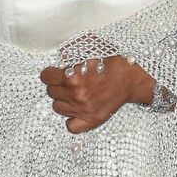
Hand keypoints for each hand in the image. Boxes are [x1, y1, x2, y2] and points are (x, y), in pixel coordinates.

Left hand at [40, 57, 154, 133]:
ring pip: (57, 108)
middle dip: (58, 86)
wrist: (130, 77)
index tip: (54, 74)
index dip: (50, 74)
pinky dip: (71, 120)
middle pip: (51, 92)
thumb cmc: (111, 62)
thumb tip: (58, 59)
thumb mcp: (89, 50)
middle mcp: (76, 94)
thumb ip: (70, 53)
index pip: (46, 77)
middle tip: (69, 83)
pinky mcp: (92, 120)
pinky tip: (76, 111)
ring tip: (74, 94)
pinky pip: (71, 126)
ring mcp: (83, 109)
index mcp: (72, 77)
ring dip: (63, 101)